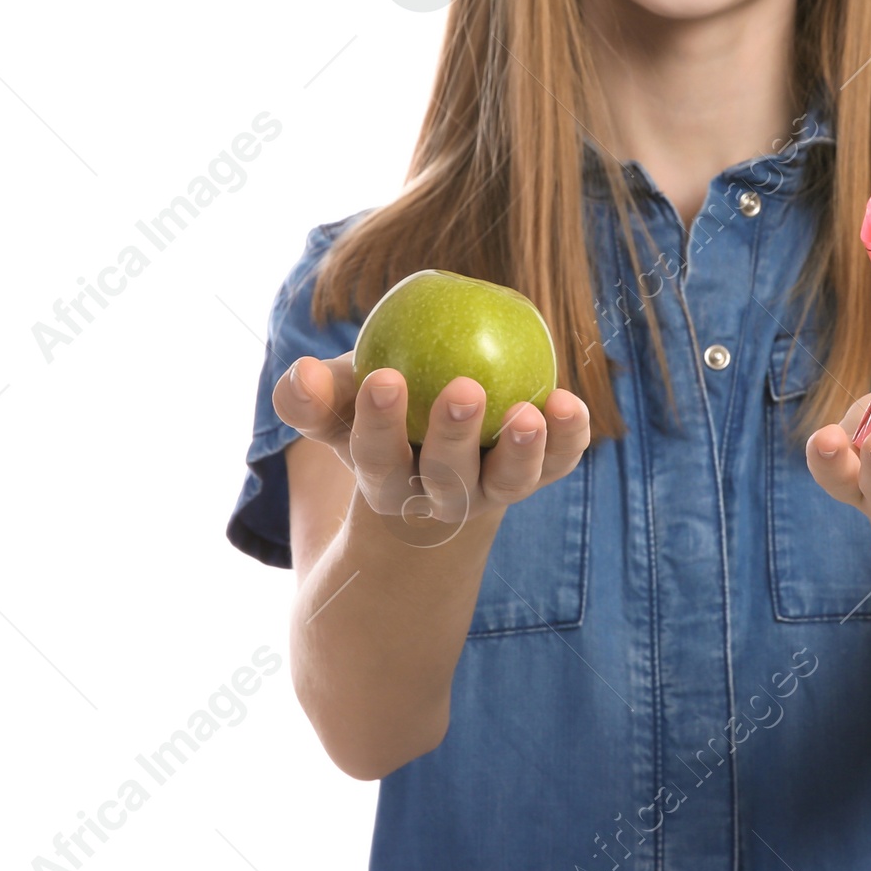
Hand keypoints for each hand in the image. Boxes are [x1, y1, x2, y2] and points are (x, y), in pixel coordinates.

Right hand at [272, 351, 591, 540]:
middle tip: (464, 389)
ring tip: (529, 413)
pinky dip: (569, 437)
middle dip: (455, 438)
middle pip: (448, 477)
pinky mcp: (536, 473)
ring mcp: (493, 488)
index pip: (378, 457)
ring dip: (523, 450)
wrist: (432, 446)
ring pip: (510, 482)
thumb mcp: (339, 403)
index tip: (384, 379)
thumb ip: (312, 395)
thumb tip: (300, 375)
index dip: (379, 422)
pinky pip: (558, 460)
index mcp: (387, 480)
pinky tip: (569, 402)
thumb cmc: (378, 411)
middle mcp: (443, 495)